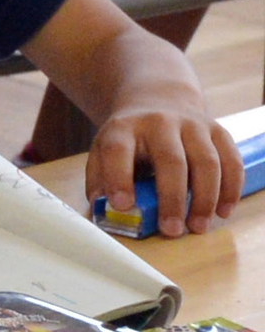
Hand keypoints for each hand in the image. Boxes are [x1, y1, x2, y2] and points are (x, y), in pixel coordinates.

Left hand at [91, 98, 242, 238]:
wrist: (157, 100)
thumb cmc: (129, 138)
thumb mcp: (103, 151)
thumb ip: (100, 179)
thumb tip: (101, 209)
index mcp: (124, 128)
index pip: (118, 151)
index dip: (118, 178)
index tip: (122, 206)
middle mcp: (160, 122)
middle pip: (171, 160)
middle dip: (172, 199)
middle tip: (171, 230)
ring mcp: (193, 125)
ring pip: (207, 162)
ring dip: (205, 198)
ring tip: (198, 227)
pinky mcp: (219, 131)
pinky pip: (231, 161)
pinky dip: (231, 189)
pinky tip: (222, 212)